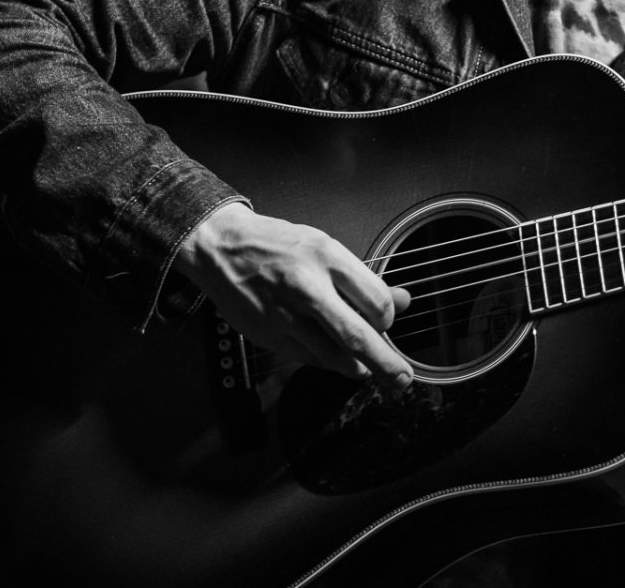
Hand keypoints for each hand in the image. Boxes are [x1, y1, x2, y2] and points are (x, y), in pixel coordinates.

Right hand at [173, 202, 413, 386]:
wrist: (220, 248)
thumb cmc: (276, 245)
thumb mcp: (325, 247)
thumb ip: (363, 279)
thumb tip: (404, 300)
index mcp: (326, 257)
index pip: (376, 301)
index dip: (388, 316)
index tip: (386, 320)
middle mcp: (306, 287)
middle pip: (357, 336)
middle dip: (385, 364)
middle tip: (402, 379)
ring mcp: (284, 316)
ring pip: (333, 356)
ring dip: (356, 368)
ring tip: (368, 370)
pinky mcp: (268, 337)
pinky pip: (308, 359)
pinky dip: (326, 361)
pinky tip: (333, 357)